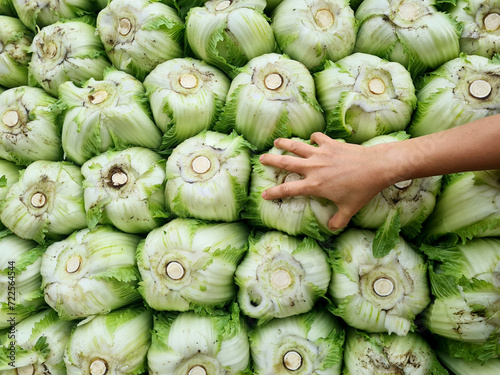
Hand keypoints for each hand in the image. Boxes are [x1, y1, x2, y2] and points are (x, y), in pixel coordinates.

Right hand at [259, 133, 397, 230]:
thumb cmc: (362, 189)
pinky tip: (313, 139)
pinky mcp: (331, 144)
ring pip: (297, 146)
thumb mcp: (349, 209)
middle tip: (262, 158)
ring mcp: (321, 154)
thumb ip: (338, 220)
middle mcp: (313, 168)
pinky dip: (314, 138)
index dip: (274, 192)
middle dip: (271, 160)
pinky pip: (318, 138)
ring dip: (285, 143)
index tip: (264, 194)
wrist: (375, 167)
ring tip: (276, 142)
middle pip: (286, 163)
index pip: (288, 190)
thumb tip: (332, 228)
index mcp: (314, 185)